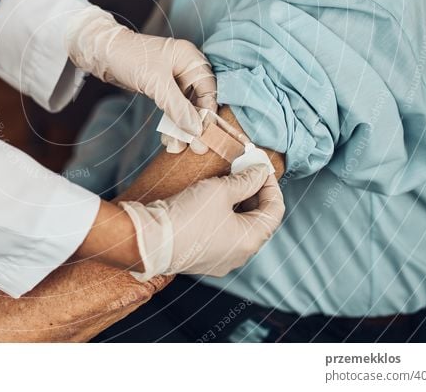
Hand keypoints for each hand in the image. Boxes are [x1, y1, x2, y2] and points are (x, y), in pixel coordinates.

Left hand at [66, 6, 216, 146]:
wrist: (102, 53)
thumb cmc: (129, 58)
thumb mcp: (155, 83)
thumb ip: (177, 106)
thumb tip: (196, 129)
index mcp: (190, 59)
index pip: (208, 90)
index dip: (208, 113)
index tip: (206, 135)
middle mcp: (185, 68)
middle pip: (198, 101)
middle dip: (194, 125)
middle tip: (196, 148)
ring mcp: (173, 78)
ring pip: (185, 107)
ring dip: (181, 127)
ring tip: (176, 147)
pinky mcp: (161, 87)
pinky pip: (172, 107)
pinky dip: (170, 122)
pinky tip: (168, 139)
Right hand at [118, 165, 284, 279]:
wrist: (150, 240)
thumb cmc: (187, 215)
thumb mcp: (220, 190)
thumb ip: (245, 180)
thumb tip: (261, 172)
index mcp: (250, 241)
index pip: (275, 210)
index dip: (271, 184)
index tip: (261, 166)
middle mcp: (240, 255)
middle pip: (258, 220)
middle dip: (254, 193)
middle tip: (244, 170)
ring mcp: (222, 260)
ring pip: (240, 228)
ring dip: (239, 205)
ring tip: (228, 182)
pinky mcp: (205, 259)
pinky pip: (224, 236)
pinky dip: (225, 217)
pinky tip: (214, 201)